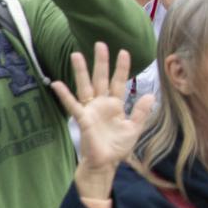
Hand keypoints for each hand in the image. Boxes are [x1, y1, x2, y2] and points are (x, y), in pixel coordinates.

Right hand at [51, 45, 150, 201]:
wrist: (106, 163)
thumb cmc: (118, 146)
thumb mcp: (134, 128)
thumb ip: (142, 112)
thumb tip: (151, 94)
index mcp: (116, 104)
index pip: (119, 81)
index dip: (122, 68)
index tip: (124, 51)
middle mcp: (102, 103)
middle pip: (101, 78)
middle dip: (101, 62)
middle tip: (100, 44)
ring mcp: (91, 110)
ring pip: (85, 86)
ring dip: (81, 71)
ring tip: (76, 54)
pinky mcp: (82, 119)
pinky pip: (72, 105)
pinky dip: (64, 94)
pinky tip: (56, 83)